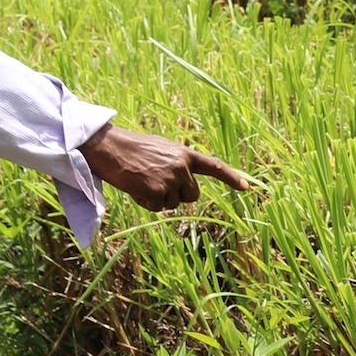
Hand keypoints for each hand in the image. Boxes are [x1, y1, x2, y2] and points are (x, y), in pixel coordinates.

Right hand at [80, 122, 251, 211]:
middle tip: (154, 182)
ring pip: (173, 204)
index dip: (231, 177)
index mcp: (184, 153)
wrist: (108, 147)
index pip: (213, 165)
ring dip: (157, 199)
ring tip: (140, 180)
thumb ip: (175, 163)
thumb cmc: (129, 148)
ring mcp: (172, 178)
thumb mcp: (159, 149)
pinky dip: (146, 203)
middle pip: (192, 195)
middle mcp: (182, 166)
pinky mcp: (159, 191)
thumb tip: (180, 184)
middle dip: (176, 195)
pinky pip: (157, 208)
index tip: (247, 188)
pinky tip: (135, 187)